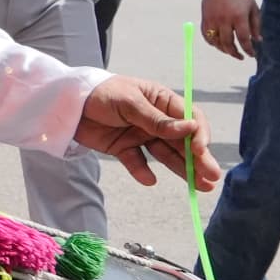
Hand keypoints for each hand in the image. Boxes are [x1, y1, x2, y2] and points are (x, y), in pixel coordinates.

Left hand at [73, 74, 219, 190]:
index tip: (201, 152)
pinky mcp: (123, 147)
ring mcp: (140, 134)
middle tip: (212, 177)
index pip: (190, 119)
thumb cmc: (101, 92)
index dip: (199, 136)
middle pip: (182, 141)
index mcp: (161, 100)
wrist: (67, 102)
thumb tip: (190, 128)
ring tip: (199, 187)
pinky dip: (142, 171)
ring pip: (165, 154)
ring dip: (181, 169)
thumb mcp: (130, 103)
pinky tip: (149, 180)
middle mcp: (156, 119)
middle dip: (198, 159)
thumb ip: (157, 120)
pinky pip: (137, 161)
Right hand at [199, 0, 260, 59]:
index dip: (248, 49)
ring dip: (223, 49)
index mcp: (238, 17)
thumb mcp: (253, 9)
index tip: (252, 54)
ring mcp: (213, 20)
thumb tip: (258, 41)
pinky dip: (212, 42)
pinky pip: (206, 36)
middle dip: (235, 53)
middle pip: (228, 43)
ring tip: (230, 51)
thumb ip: (256, 25)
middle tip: (240, 56)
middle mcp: (224, 20)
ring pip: (216, 42)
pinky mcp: (204, 19)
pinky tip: (218, 44)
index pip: (243, 39)